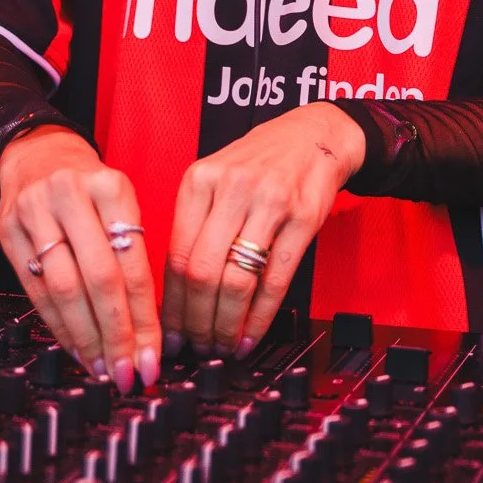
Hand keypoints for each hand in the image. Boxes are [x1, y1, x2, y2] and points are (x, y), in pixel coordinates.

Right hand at [0, 127, 160, 391]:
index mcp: (111, 186)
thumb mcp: (119, 203)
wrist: (37, 154)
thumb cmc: (89, 188)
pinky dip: (58, 326)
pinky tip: (76, 348)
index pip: (132, 262)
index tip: (154, 355)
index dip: (144, 316)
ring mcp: (35, 211)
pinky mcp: (8, 231)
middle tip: (129, 372)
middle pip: (98, 278)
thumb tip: (151, 329)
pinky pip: (35, 291)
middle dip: (116, 334)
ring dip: (86, 337)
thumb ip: (132, 254)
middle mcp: (71, 194)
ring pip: (64, 288)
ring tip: (103, 368)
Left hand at [162, 103, 365, 357]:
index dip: (171, 305)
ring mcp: (269, 202)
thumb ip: (194, 225)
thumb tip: (175, 294)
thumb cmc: (258, 162)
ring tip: (222, 345)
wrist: (313, 135)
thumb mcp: (215, 178)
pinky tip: (251, 335)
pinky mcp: (303, 218)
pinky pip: (275, 280)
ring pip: (236, 281)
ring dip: (226, 325)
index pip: (175, 255)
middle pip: (201, 273)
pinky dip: (260, 318)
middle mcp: (231, 188)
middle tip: (197, 347)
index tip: (169, 333)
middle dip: (196, 322)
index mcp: (200, 180)